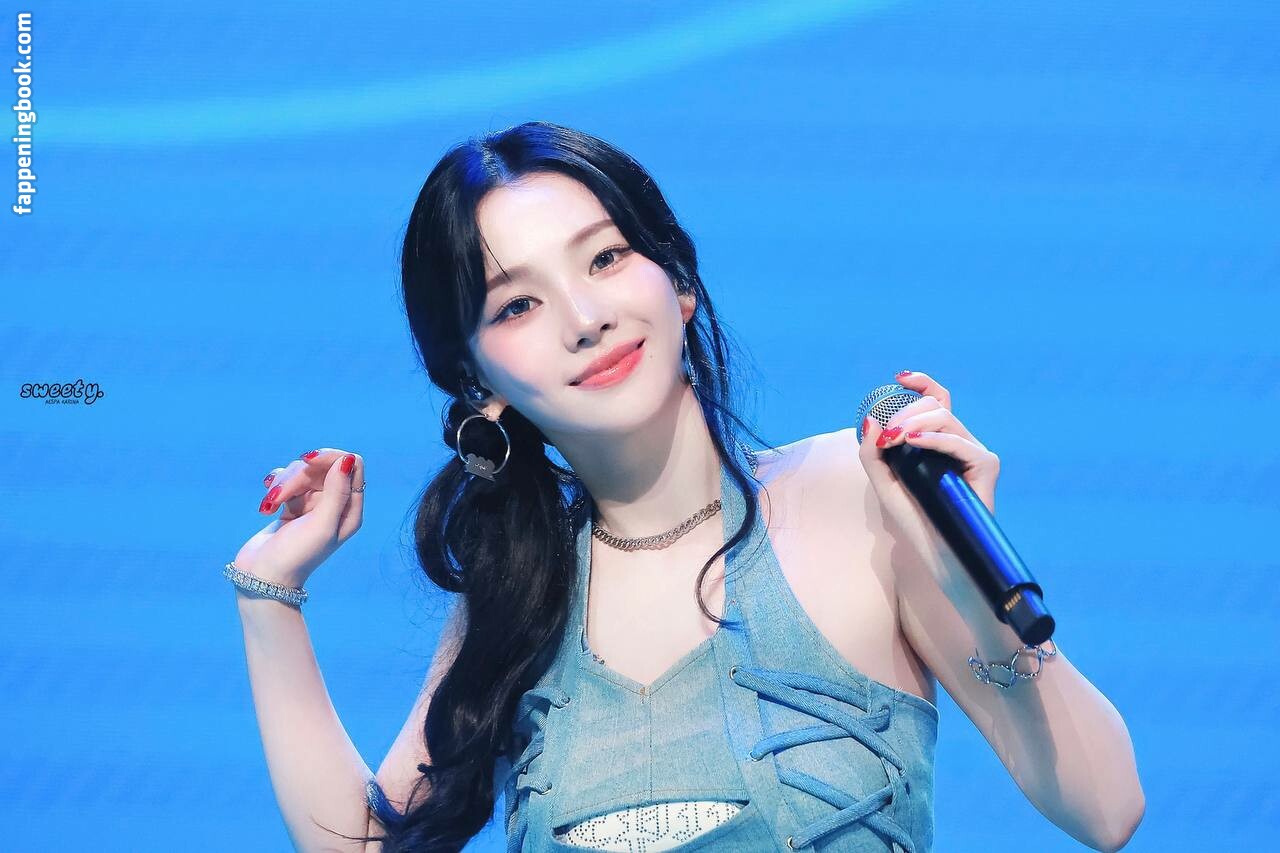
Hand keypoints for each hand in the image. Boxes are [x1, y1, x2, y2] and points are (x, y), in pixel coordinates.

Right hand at [233, 448, 365, 587]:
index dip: (330, 458)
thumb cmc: (297, 555)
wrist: (263, 578)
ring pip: (302, 472)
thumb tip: (348, 459)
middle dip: (298, 475)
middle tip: (280, 495)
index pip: (353, 465)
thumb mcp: (322, 525)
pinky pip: (287, 480)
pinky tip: (267, 503)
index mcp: (350, 510)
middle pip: (323, 467)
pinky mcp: (293, 505)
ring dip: (282, 484)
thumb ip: (337, 491)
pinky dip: (275, 487)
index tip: (307, 462)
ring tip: (270, 505)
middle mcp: (336, 505)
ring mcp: (314, 505)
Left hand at [858, 371, 999, 542]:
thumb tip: (870, 419)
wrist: (935, 553)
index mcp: (939, 442)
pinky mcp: (985, 466)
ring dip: (914, 423)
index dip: (922, 383)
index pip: (937, 400)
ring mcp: (974, 452)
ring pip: (945, 419)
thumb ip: (872, 452)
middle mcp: (959, 443)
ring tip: (894, 439)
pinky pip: (961, 443)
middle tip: (887, 435)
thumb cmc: (912, 519)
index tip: (900, 378)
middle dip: (906, 412)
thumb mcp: (882, 481)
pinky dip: (935, 439)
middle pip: (936, 406)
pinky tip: (912, 442)